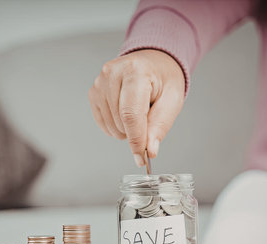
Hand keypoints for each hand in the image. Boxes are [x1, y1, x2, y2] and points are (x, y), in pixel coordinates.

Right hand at [88, 49, 185, 166]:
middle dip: (136, 131)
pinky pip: (103, 123)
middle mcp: (112, 73)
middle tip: (149, 117)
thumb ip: (160, 126)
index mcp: (135, 71)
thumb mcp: (172, 100)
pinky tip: (126, 112)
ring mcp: (99, 82)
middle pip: (121, 122)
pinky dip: (116, 126)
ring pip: (111, 126)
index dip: (136, 140)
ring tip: (138, 109)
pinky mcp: (93, 92)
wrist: (152, 62)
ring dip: (126, 128)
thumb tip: (149, 150)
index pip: (131, 114)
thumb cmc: (163, 79)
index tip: (142, 157)